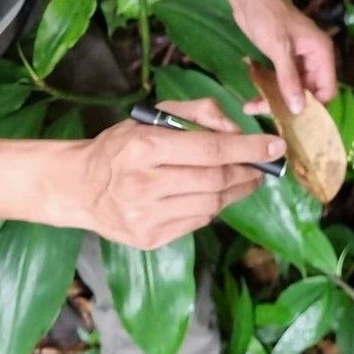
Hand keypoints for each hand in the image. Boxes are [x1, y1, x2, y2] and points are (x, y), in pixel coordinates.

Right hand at [73, 97, 285, 246]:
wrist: (79, 188)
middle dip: (248, 172)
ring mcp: (146, 217)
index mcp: (144, 147)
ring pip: (212, 205)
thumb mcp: (151, 117)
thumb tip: (236, 129)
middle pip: (216, 180)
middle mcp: (144, 185)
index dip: (248, 148)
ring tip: (243, 179)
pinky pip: (198, 222)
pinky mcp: (149, 239)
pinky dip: (212, 208)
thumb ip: (197, 113)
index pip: (210, 149)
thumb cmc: (120, 147)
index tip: (274, 147)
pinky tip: (209, 196)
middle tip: (261, 166)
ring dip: (235, 191)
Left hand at [216, 0, 335, 113]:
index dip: (314, 107)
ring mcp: (298, 60)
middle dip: (290, 106)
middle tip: (266, 114)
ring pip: (293, 90)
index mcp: (321, 53)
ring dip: (275, 100)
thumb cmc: (267, 17)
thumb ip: (289, 79)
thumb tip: (299, 109)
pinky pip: (281, 82)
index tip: (295, 120)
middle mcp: (314, 59)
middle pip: (309, 93)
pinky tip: (252, 99)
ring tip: (252, 107)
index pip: (327, 90)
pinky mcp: (283, 60)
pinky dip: (269, 91)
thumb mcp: (279, 48)